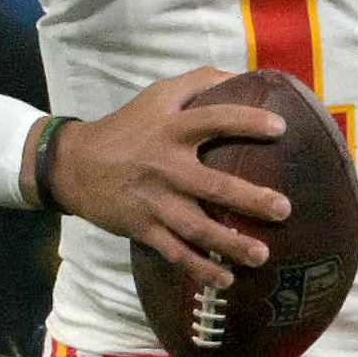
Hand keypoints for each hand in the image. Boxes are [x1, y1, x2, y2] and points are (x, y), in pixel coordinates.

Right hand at [40, 68, 289, 291]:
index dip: (246, 122)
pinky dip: (200, 269)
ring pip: (197, 227)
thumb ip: (199, 82)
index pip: (213, 121)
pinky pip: (176, 253)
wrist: (74, 165)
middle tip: (283, 209)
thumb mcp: (157, 96)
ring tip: (263, 255)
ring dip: (230, 244)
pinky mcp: (144, 228)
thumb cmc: (127, 128)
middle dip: (250, 199)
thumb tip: (244, 76)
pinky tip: (226, 280)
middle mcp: (165, 166)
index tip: (280, 130)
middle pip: (212, 185)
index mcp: (170, 129)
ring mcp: (154, 202)